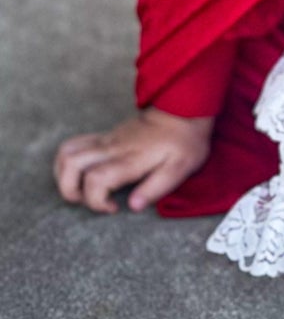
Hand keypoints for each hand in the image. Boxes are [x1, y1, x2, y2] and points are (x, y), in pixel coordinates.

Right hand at [52, 108, 214, 214]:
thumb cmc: (184, 141)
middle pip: (71, 164)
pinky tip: (81, 172)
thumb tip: (133, 206)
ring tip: (81, 189)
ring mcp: (106, 140)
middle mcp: (112, 148)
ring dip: (63, 175)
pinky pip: (74, 144)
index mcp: (131, 159)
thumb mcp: (181, 168)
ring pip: (66, 152)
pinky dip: (68, 161)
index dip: (96, 201)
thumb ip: (156, 188)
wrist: (183, 109)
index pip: (96, 180)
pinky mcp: (105, 136)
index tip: (113, 208)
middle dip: (69, 190)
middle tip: (89, 200)